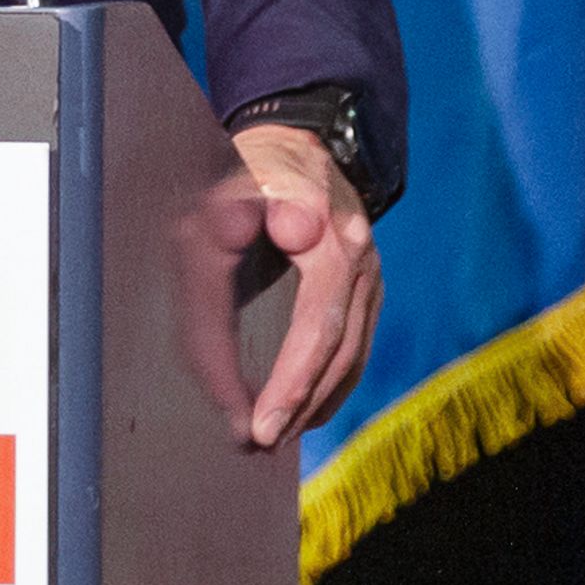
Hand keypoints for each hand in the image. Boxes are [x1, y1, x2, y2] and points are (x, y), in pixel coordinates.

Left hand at [227, 121, 380, 450]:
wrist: (291, 144)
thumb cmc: (240, 176)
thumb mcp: (214, 207)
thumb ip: (220, 253)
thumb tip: (241, 319)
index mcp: (328, 233)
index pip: (317, 325)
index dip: (291, 380)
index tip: (257, 422)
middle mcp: (359, 255)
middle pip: (338, 349)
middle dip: (298, 402)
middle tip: (258, 440)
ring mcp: (370, 272)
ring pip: (352, 355)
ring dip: (314, 404)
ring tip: (274, 436)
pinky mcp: (367, 286)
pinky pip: (356, 347)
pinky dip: (330, 385)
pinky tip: (304, 413)